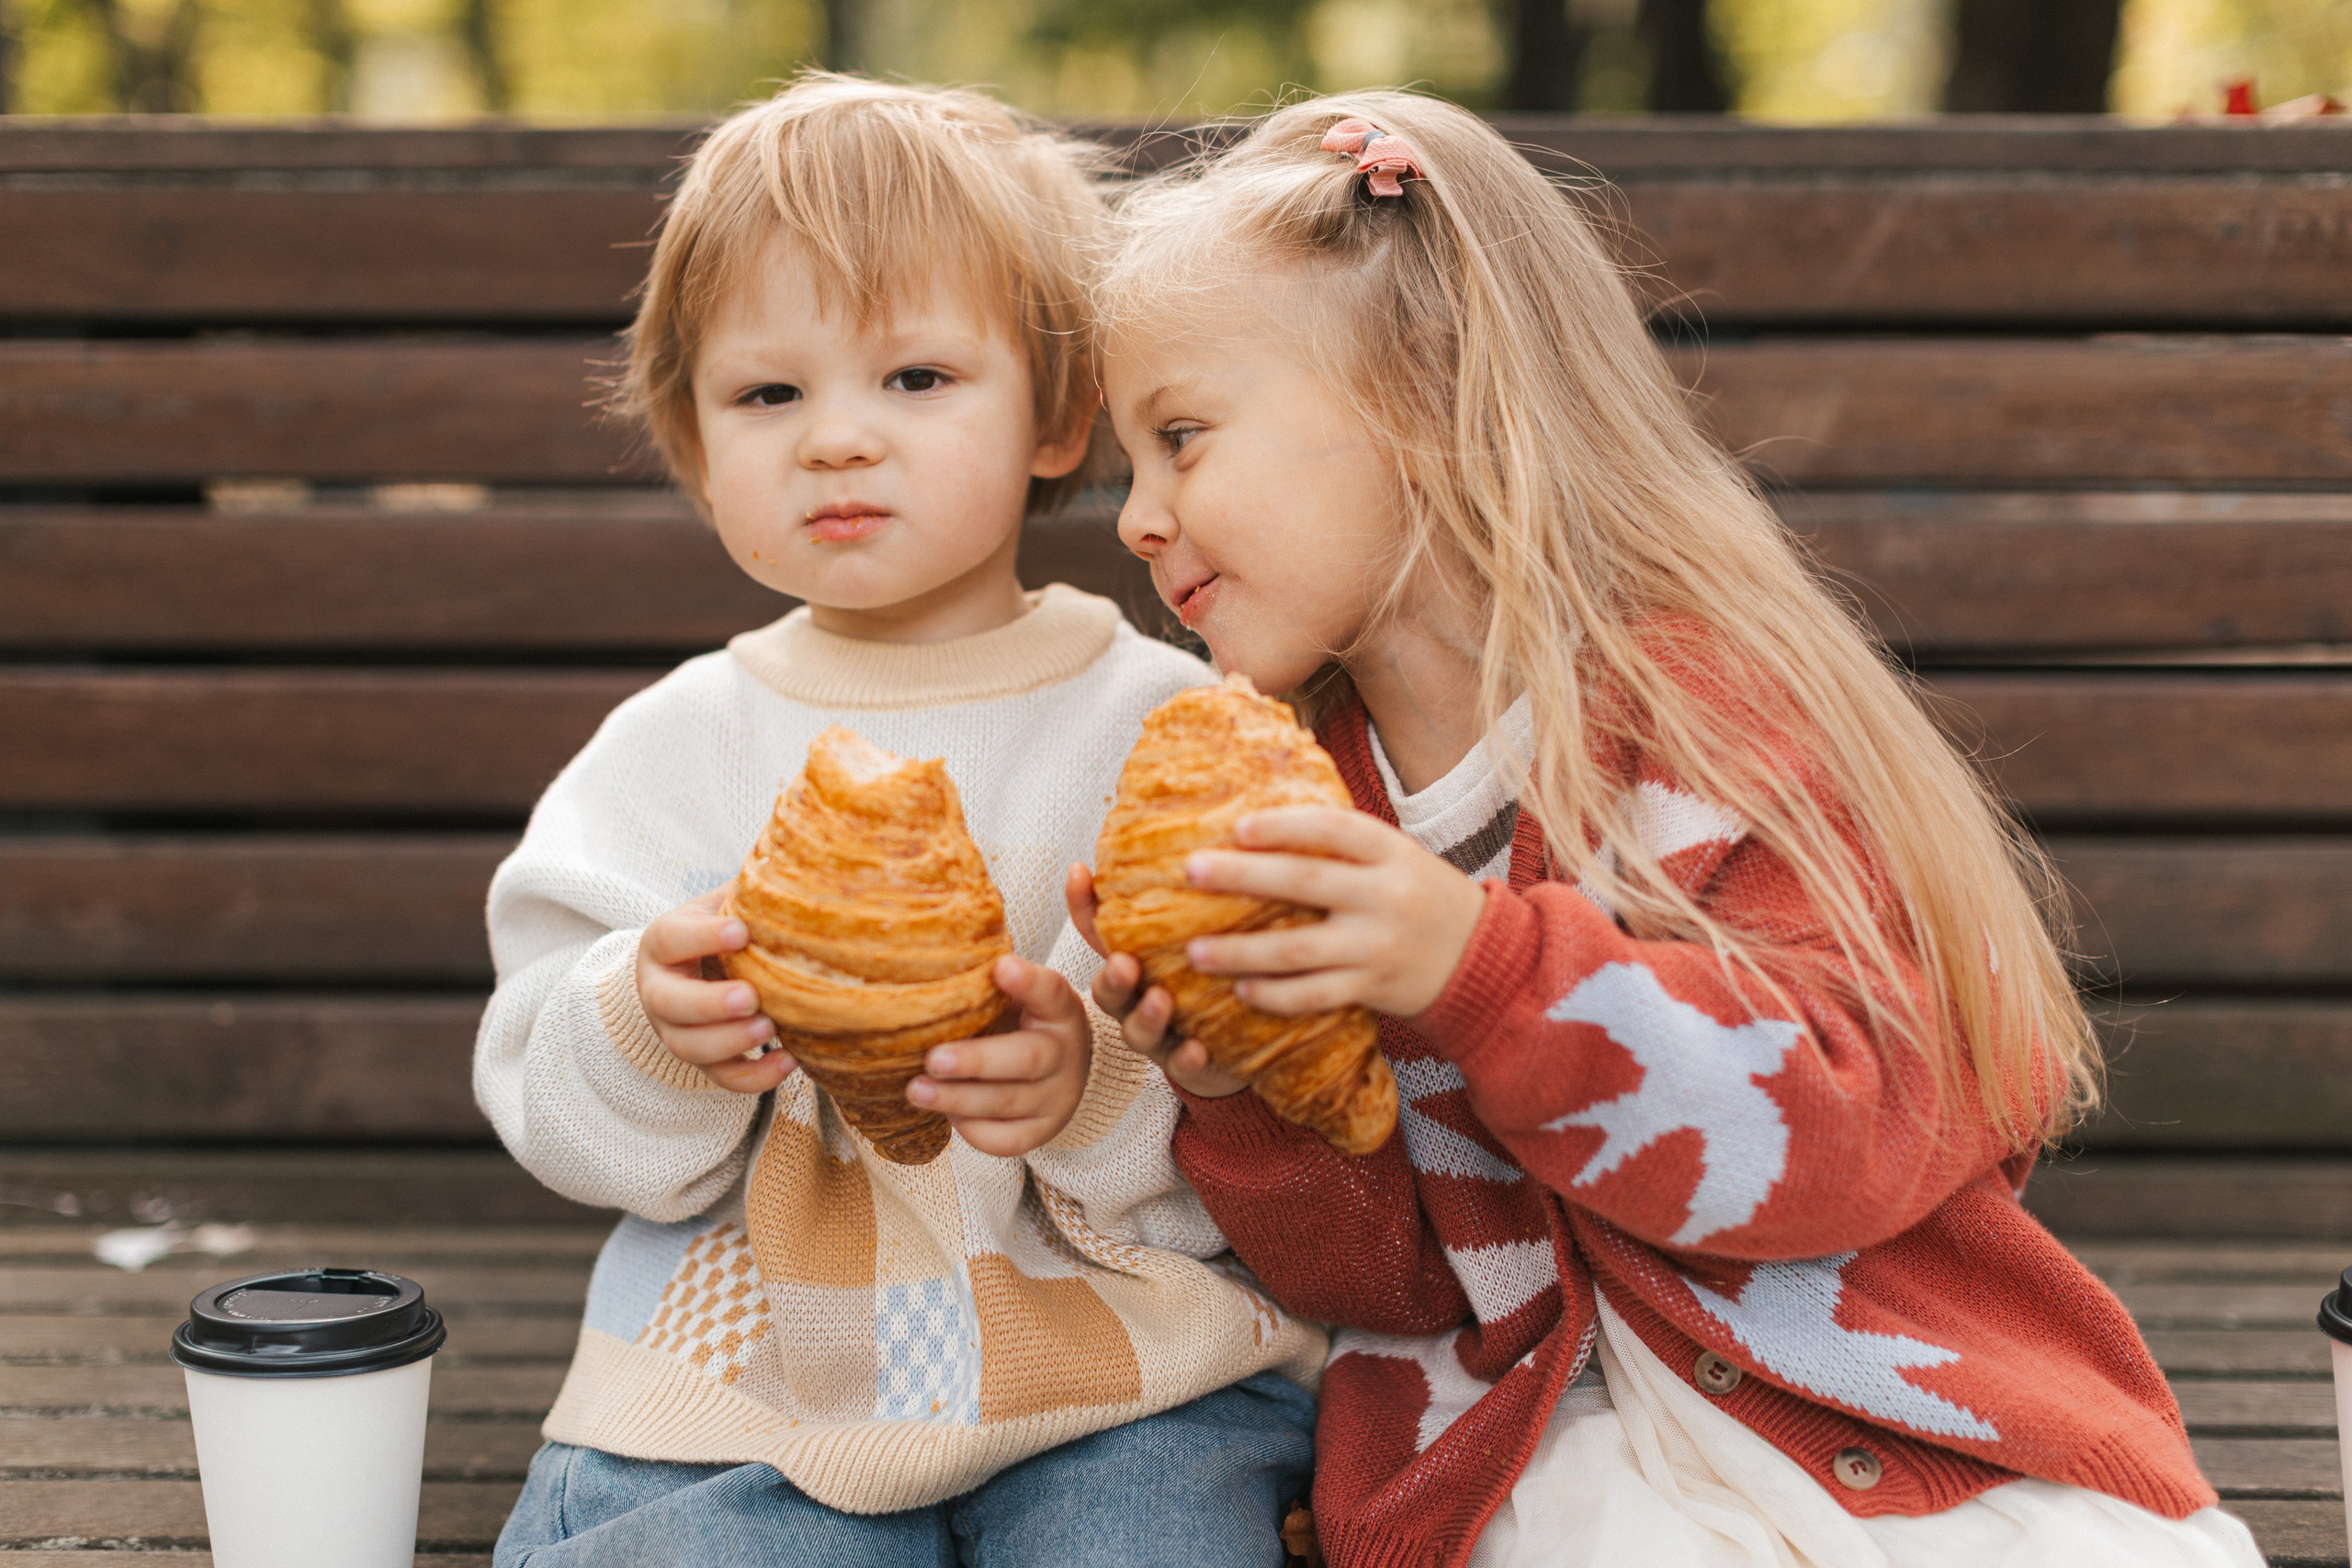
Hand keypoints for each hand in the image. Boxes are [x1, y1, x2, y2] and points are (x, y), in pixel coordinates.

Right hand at [634, 889, 794, 1095]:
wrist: (696, 970)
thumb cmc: (721, 929)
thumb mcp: (724, 903)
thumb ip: (749, 888)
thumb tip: (801, 861)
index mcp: (663, 942)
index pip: (670, 938)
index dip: (701, 937)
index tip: (741, 931)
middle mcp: (659, 989)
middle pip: (670, 1003)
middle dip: (709, 1004)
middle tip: (750, 996)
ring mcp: (676, 1030)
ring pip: (689, 1047)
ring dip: (730, 1042)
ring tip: (770, 1028)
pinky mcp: (703, 1060)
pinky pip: (721, 1078)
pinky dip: (755, 1077)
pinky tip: (789, 1062)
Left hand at [905, 955, 1092, 1156]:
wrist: (1068, 1069)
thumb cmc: (1026, 1024)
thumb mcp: (1021, 999)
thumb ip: (990, 989)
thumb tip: (932, 970)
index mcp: (1060, 1011)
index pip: (1051, 992)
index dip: (1028, 982)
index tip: (1002, 967)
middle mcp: (1064, 1055)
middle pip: (1025, 1059)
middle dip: (975, 1061)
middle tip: (933, 1060)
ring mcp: (1057, 1098)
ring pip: (1008, 1102)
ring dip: (958, 1099)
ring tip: (916, 1091)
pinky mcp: (1043, 1131)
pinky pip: (1007, 1140)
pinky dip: (973, 1130)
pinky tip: (947, 1114)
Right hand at [1065, 862, 1246, 1098]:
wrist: (1224, 1053)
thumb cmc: (1202, 983)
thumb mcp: (1189, 936)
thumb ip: (1183, 896)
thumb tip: (1192, 827)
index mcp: (1129, 963)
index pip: (1098, 931)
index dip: (1083, 905)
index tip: (1078, 871)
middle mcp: (1133, 999)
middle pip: (1108, 988)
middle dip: (1112, 974)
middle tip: (1124, 960)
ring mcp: (1156, 1034)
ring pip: (1137, 1029)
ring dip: (1147, 1014)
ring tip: (1163, 998)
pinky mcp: (1185, 1062)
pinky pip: (1180, 1065)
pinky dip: (1187, 1058)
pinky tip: (1200, 1048)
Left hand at [1181, 807, 1485, 1018]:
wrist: (1482, 958)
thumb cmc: (1420, 894)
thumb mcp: (1397, 855)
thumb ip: (1344, 841)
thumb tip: (1262, 816)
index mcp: (1390, 851)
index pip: (1333, 828)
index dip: (1283, 825)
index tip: (1237, 826)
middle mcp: (1385, 895)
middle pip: (1304, 882)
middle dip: (1242, 876)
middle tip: (1191, 870)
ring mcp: (1378, 945)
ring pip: (1298, 949)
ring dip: (1240, 951)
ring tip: (1195, 950)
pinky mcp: (1374, 987)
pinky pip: (1315, 995)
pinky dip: (1275, 994)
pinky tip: (1241, 989)